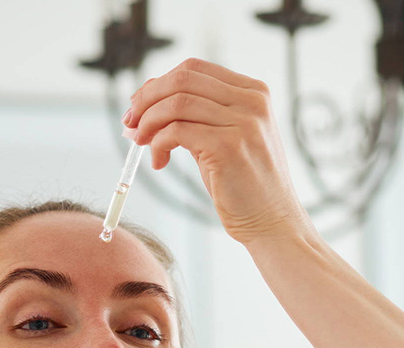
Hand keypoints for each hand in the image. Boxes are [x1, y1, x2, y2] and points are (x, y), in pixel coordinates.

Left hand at [125, 58, 313, 246]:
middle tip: (131, 123)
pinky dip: (158, 144)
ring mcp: (243, 122)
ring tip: (142, 144)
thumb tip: (147, 96)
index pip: (194, 69)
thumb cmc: (244, 183)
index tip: (138, 106)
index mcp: (254, 92)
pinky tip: (159, 161)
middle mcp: (252, 101)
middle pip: (182, 79)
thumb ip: (197, 114)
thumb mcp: (225, 137)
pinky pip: (176, 131)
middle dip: (147, 99)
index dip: (158, 84)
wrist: (272, 221)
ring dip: (148, 123)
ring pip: (176, 104)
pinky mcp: (229, 146)